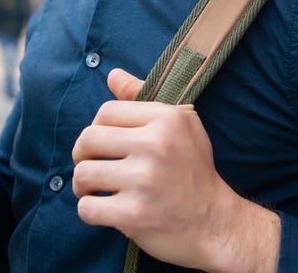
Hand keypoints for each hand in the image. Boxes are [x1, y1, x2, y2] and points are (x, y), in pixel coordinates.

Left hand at [71, 69, 279, 272]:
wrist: (216, 223)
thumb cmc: (193, 171)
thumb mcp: (180, 126)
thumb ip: (141, 100)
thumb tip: (112, 74)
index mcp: (167, 119)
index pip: (106, 111)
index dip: (97, 128)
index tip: (104, 144)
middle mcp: (157, 145)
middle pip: (88, 139)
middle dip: (82, 155)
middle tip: (91, 166)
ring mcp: (145, 181)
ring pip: (83, 174)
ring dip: (82, 185)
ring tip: (95, 189)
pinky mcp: (135, 214)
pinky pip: (87, 208)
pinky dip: (89, 210)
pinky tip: (103, 209)